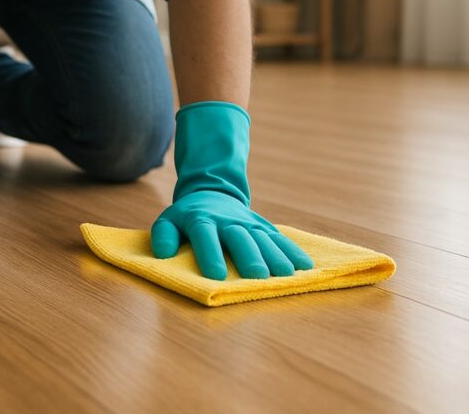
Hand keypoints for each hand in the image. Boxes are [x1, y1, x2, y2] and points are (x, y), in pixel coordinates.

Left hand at [150, 101, 312, 279]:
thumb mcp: (167, 221)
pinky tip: (305, 265)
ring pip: (262, 238)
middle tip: (258, 276)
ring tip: (287, 274)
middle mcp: (227, 220)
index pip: (204, 235)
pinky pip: (279, 238)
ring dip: (275, 256)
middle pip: (239, 237)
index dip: (209, 254)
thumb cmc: (186, 217)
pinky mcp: (263, 226)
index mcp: (200, 220)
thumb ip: (163, 236)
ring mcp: (248, 222)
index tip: (215, 275)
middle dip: (249, 256)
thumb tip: (163, 254)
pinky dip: (292, 250)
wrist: (211, 193)